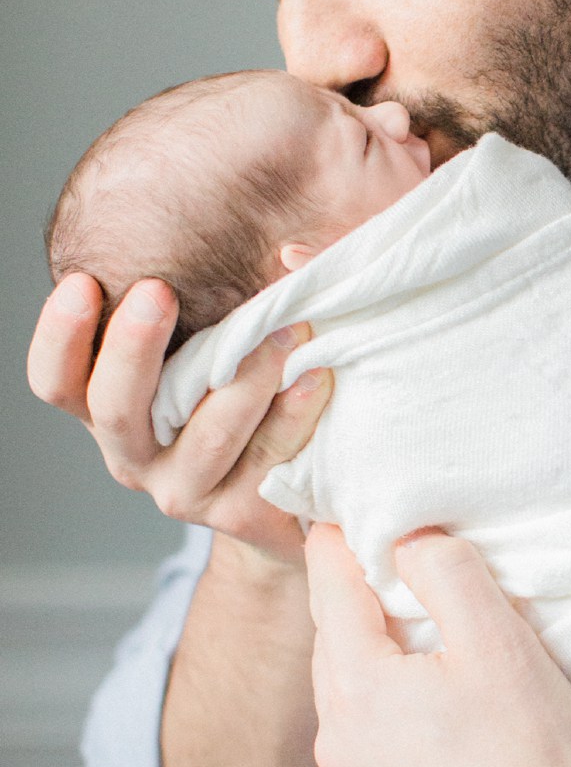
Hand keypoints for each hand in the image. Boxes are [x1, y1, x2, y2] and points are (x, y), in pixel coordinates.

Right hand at [26, 272, 332, 560]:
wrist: (291, 493)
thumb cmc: (247, 396)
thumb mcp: (217, 346)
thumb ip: (222, 299)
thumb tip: (290, 252)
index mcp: (110, 407)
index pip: (57, 380)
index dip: (60, 335)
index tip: (83, 282)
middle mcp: (135, 454)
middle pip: (116, 408)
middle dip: (134, 347)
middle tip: (160, 291)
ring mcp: (187, 489)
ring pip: (208, 435)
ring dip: (246, 376)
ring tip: (286, 327)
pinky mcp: (243, 515)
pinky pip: (267, 460)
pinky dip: (294, 413)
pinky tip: (316, 376)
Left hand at [305, 523, 570, 766]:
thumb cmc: (534, 753)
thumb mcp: (499, 638)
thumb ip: (446, 570)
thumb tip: (408, 542)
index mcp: (358, 688)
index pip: (332, 592)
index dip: (335, 546)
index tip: (334, 517)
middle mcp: (341, 752)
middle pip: (336, 659)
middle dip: (356, 620)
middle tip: (386, 586)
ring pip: (353, 726)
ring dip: (377, 694)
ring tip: (423, 677)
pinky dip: (396, 761)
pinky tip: (440, 758)